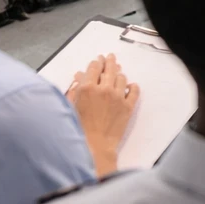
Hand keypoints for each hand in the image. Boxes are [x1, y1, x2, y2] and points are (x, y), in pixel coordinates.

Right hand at [67, 54, 139, 176]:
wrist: (93, 146)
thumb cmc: (77, 128)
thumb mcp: (70, 106)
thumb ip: (74, 90)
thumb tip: (79, 77)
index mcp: (87, 88)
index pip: (94, 68)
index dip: (96, 62)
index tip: (98, 60)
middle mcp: (104, 89)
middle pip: (109, 69)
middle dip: (109, 62)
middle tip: (111, 57)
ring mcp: (118, 97)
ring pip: (122, 78)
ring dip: (119, 74)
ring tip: (119, 72)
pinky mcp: (128, 106)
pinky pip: (134, 91)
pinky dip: (133, 87)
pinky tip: (131, 86)